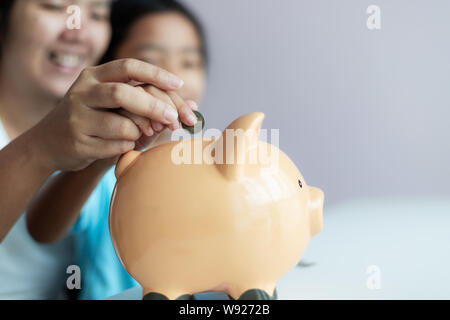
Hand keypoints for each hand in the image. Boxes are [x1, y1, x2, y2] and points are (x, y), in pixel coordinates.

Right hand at [32, 59, 197, 171]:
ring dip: (140, 131)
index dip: (156, 74)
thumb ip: (151, 101)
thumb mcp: (119, 105)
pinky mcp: (78, 140)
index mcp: (94, 75)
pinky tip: (122, 146)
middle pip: (124, 93)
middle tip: (174, 120)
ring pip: (122, 123)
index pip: (129, 67)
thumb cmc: (96, 121)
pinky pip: (116, 145)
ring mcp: (77, 115)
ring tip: (143, 134)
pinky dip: (128, 146)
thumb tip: (194, 104)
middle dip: (154, 106)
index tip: (179, 83)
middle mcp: (82, 91)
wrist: (52, 143)